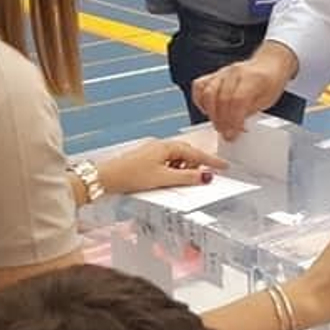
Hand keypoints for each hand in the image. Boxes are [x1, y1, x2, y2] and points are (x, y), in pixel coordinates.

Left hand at [95, 137, 226, 195]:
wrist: (105, 178)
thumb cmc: (131, 175)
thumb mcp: (163, 178)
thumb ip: (186, 177)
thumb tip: (205, 176)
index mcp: (167, 147)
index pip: (196, 153)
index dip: (211, 161)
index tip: (224, 167)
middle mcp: (161, 146)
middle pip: (186, 155)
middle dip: (195, 167)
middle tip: (201, 180)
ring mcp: (153, 153)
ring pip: (176, 161)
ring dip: (181, 171)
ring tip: (178, 183)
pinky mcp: (146, 161)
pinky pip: (166, 165)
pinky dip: (172, 173)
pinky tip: (167, 182)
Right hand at [193, 44, 297, 140]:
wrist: (268, 64)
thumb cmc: (269, 82)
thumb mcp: (267, 100)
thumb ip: (250, 111)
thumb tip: (234, 126)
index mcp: (252, 78)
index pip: (238, 100)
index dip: (235, 119)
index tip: (235, 132)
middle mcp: (235, 72)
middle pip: (222, 98)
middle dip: (223, 121)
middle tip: (227, 134)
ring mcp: (223, 72)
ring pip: (208, 92)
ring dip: (211, 114)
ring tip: (218, 125)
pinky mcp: (214, 74)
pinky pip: (199, 86)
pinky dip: (200, 100)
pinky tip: (207, 111)